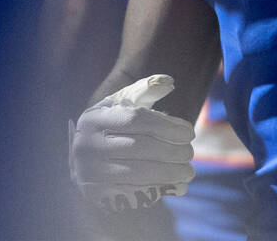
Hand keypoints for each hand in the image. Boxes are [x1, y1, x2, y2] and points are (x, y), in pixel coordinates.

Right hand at [69, 74, 194, 211]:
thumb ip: (146, 90)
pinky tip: (177, 186)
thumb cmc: (113, 125)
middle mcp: (87, 146)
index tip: (189, 132)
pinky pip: (134, 193)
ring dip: (170, 173)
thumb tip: (169, 82)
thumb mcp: (124, 103)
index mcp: (94, 119)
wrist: (85, 159)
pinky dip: (160, 190)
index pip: (136, 120)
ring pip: (138, 173)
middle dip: (172, 151)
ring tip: (189, 170)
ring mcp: (90, 172)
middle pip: (140, 147)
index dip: (167, 126)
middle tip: (190, 153)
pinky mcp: (98, 195)